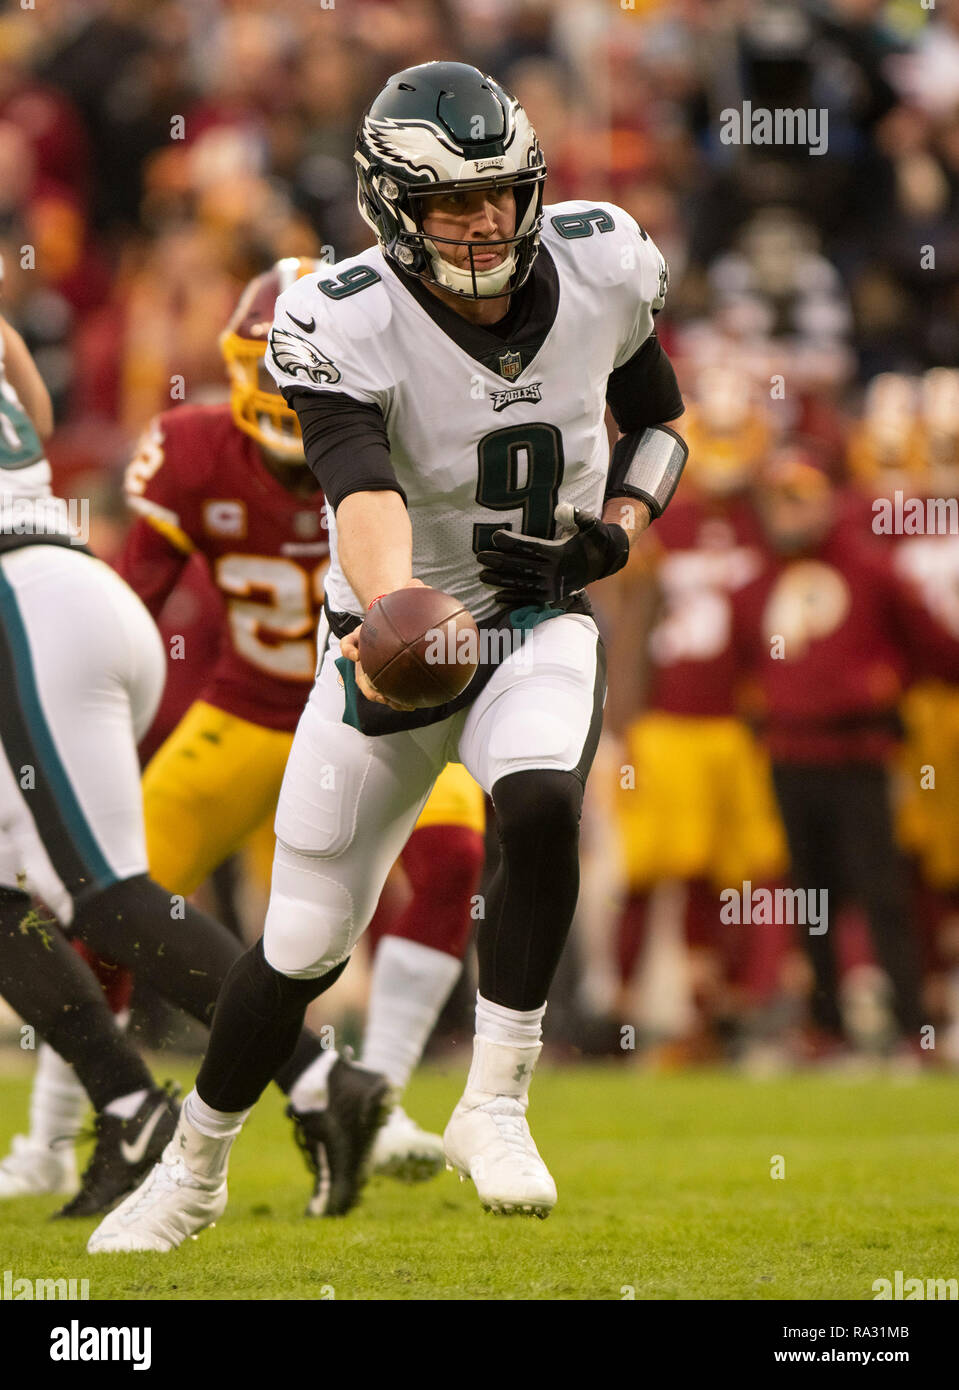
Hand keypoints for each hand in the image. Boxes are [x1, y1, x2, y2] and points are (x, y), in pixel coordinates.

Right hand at [339, 579, 425, 711]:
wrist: (394, 616)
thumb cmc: (397, 607)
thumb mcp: (401, 597)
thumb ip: (410, 590)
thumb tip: (424, 585)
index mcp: (361, 638)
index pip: (348, 644)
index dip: (350, 650)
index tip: (356, 655)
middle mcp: (363, 656)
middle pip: (358, 675)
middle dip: (368, 687)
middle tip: (379, 694)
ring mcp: (371, 669)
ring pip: (370, 689)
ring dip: (383, 698)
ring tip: (400, 705)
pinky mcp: (383, 677)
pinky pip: (387, 690)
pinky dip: (396, 699)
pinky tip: (414, 704)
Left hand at [477, 508, 629, 605]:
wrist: (606, 562)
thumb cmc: (594, 539)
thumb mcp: (592, 525)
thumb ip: (579, 516)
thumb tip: (564, 508)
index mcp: (559, 553)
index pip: (530, 546)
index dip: (512, 542)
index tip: (495, 536)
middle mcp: (554, 572)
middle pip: (521, 566)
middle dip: (499, 561)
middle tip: (479, 557)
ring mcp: (552, 586)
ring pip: (521, 583)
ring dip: (501, 580)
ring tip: (482, 575)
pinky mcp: (552, 596)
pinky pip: (529, 598)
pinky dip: (513, 598)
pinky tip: (498, 596)